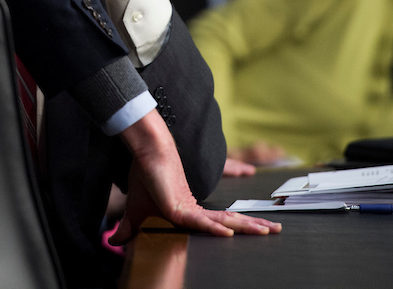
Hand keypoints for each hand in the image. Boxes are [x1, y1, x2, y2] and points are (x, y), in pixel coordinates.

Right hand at [110, 110, 280, 243]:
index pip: (217, 223)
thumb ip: (131, 227)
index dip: (236, 227)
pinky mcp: (181, 205)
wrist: (144, 152)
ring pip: (223, 221)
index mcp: (189, 210)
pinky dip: (214, 228)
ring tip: (269, 230)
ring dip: (247, 226)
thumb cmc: (144, 176)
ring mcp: (190, 206)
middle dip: (253, 226)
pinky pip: (201, 221)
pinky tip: (229, 233)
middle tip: (277, 231)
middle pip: (229, 221)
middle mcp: (195, 208)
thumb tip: (115, 241)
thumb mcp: (136, 210)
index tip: (257, 229)